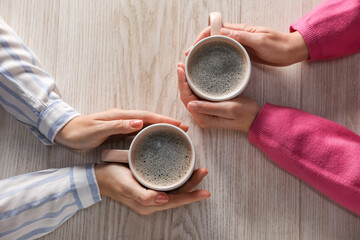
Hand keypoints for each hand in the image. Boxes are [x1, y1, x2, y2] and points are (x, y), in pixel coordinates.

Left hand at [55, 109, 188, 148]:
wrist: (66, 131)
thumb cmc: (80, 132)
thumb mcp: (98, 130)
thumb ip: (118, 126)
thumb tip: (139, 122)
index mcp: (121, 116)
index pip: (147, 116)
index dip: (164, 120)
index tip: (178, 124)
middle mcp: (124, 117)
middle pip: (150, 118)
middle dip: (167, 122)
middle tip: (184, 129)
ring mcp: (122, 123)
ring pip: (146, 123)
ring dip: (161, 126)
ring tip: (175, 133)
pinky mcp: (119, 129)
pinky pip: (139, 129)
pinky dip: (150, 131)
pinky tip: (155, 137)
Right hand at [94, 163, 209, 214]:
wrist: (100, 177)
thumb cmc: (113, 180)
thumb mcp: (127, 187)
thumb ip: (144, 196)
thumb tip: (164, 200)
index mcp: (149, 204)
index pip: (175, 201)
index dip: (191, 196)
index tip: (205, 192)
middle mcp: (153, 201)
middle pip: (178, 195)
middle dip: (193, 184)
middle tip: (203, 171)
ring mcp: (152, 194)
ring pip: (175, 190)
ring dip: (188, 181)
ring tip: (198, 170)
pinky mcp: (149, 186)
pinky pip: (168, 185)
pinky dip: (178, 178)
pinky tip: (183, 171)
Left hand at [177, 63, 259, 131]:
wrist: (255, 118)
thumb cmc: (245, 114)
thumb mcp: (228, 109)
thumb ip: (209, 108)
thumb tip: (190, 105)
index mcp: (203, 118)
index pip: (187, 98)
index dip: (182, 83)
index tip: (181, 69)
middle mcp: (202, 116)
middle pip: (186, 96)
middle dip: (182, 81)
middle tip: (181, 65)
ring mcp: (205, 112)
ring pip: (191, 95)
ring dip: (187, 82)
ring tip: (184, 68)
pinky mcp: (210, 107)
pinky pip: (198, 95)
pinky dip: (194, 85)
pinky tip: (194, 76)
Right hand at [185, 23, 308, 65]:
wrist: (292, 52)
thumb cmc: (279, 46)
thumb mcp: (261, 40)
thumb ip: (242, 36)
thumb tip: (222, 32)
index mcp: (241, 30)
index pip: (216, 29)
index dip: (202, 36)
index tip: (193, 47)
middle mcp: (238, 36)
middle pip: (214, 37)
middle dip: (200, 45)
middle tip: (190, 57)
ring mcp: (241, 45)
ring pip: (219, 46)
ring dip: (207, 52)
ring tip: (197, 62)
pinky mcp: (244, 53)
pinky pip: (227, 54)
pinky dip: (217, 58)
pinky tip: (213, 66)